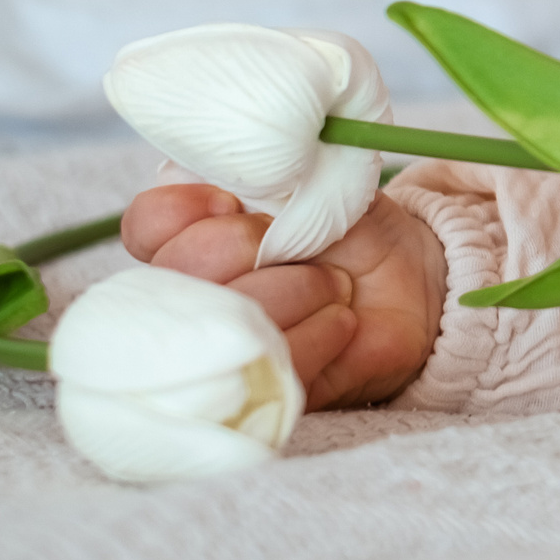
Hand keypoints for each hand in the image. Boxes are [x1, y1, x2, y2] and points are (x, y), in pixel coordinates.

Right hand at [118, 184, 445, 406]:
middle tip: (302, 245)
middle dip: (246, 245)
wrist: (411, 281)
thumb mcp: (314, 183)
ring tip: (334, 285)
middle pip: (181, 268)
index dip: (180, 210)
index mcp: (194, 238)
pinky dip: (319, 331)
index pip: (149, 224)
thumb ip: (261, 178)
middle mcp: (197, 296)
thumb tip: (207, 172)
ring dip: (296, 288)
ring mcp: (227, 346)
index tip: (230, 201)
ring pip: (228, 317)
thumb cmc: (352, 231)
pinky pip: (274, 362)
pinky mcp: (267, 386)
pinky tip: (341, 320)